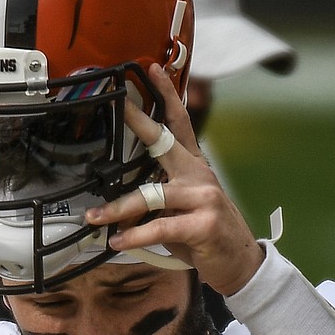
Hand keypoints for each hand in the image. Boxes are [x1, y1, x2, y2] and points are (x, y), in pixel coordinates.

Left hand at [85, 64, 264, 296]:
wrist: (239, 265)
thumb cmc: (205, 236)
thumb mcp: (181, 211)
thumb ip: (155, 200)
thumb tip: (117, 202)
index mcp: (194, 167)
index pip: (181, 124)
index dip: (168, 95)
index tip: (152, 70)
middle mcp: (199, 176)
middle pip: (166, 142)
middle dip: (140, 122)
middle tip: (118, 104)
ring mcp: (204, 198)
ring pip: (151, 195)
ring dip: (118, 208)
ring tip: (95, 217)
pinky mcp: (203, 224)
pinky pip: (159, 227)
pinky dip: (135, 236)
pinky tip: (118, 241)